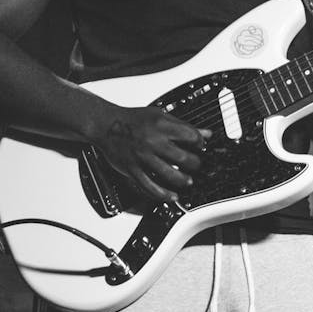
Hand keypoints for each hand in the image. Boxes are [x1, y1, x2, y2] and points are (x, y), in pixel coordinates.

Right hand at [93, 104, 211, 201]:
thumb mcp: (160, 115)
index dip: (200, 142)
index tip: (202, 146)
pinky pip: (150, 186)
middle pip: (182, 158)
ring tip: (188, 181)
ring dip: (183, 181)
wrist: (107, 125)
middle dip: (195, 164)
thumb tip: (206, 133)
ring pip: (169, 175)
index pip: (190, 136)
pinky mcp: (132, 170)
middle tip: (197, 165)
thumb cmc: (133, 119)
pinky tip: (171, 196)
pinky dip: (163, 194)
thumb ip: (183, 125)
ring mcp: (143, 157)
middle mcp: (153, 142)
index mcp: (161, 126)